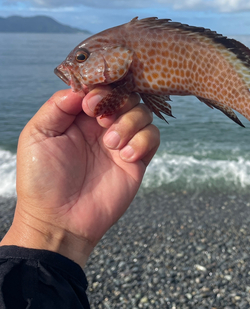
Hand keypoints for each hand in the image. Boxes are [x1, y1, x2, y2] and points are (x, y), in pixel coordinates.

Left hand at [0, 88, 159, 267]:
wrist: (59, 221)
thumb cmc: (42, 180)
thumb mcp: (37, 136)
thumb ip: (56, 106)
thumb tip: (82, 87)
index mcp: (79, 117)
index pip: (100, 88)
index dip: (100, 88)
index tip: (90, 103)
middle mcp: (102, 126)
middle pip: (125, 95)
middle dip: (117, 102)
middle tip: (102, 121)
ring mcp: (121, 142)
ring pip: (143, 112)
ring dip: (130, 123)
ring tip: (111, 145)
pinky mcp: (137, 161)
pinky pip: (153, 137)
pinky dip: (143, 141)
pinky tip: (125, 156)